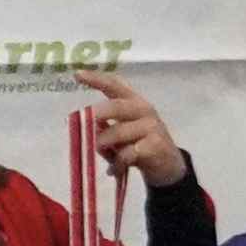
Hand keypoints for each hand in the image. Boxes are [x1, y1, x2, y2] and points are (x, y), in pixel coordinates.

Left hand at [73, 70, 187, 186]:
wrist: (168, 167)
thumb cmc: (139, 146)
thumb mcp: (120, 136)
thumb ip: (104, 128)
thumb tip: (88, 127)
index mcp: (134, 102)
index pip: (115, 85)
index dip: (97, 79)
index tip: (77, 74)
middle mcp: (144, 110)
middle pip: (116, 106)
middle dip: (96, 114)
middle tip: (79, 123)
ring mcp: (151, 126)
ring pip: (118, 132)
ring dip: (103, 144)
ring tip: (98, 153)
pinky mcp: (155, 145)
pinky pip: (127, 153)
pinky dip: (116, 163)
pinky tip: (114, 170)